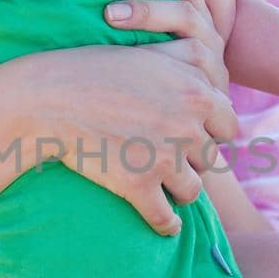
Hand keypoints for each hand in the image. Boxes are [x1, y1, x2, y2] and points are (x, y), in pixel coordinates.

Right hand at [26, 0, 238, 236]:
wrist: (49, 98)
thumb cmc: (95, 70)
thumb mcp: (150, 52)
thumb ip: (188, 60)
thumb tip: (217, 73)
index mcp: (197, 93)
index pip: (228, 124)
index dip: (210, 131)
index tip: (192, 135)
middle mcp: (188, 126)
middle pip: (211, 159)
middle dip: (194, 160)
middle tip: (171, 159)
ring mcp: (164, 158)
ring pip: (192, 190)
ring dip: (181, 191)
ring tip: (165, 188)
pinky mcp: (138, 185)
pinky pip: (166, 218)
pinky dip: (166, 225)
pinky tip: (165, 225)